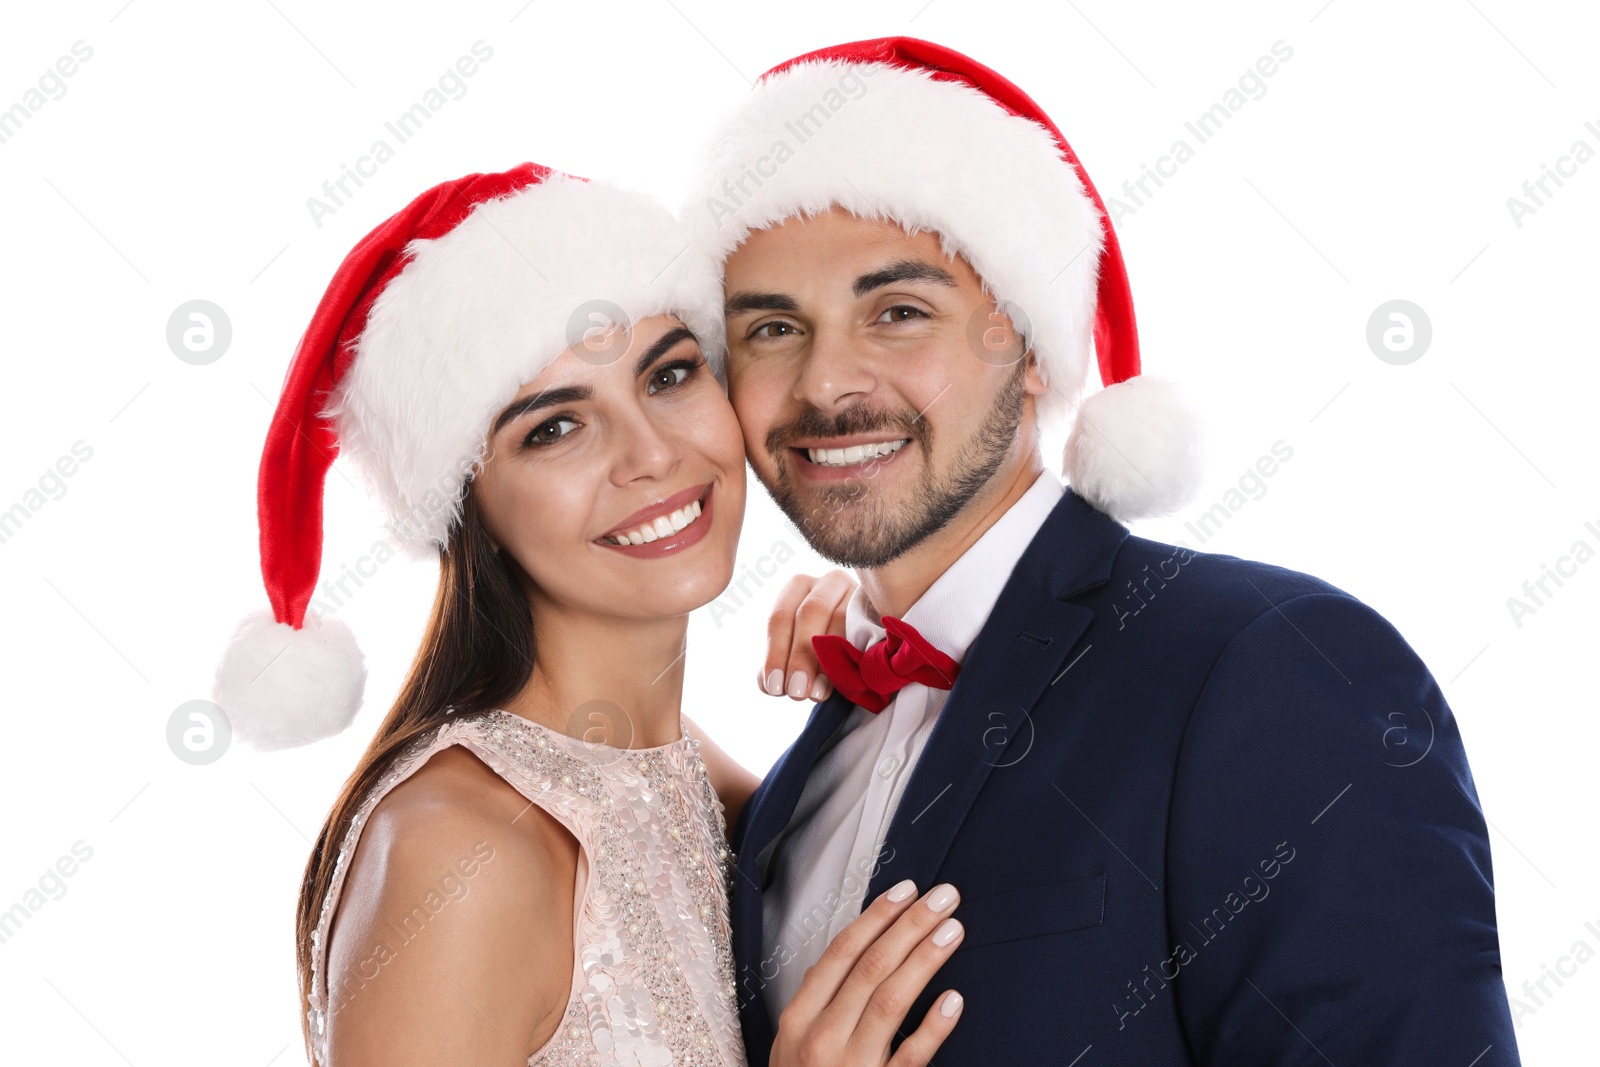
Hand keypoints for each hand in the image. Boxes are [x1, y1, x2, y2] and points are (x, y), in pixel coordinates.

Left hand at [760, 569, 856, 701]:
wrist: (865, 644)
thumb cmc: (823, 648)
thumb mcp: (797, 649)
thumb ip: (780, 663)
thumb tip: (768, 682)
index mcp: (797, 588)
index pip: (780, 617)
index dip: (775, 653)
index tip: (774, 687)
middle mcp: (826, 583)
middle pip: (810, 613)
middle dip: (801, 656)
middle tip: (796, 692)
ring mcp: (855, 590)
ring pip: (840, 619)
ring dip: (827, 660)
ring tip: (816, 694)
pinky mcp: (878, 605)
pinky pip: (866, 628)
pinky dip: (854, 655)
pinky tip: (846, 679)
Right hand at [770, 880, 964, 1066]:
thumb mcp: (792, 1044)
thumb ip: (818, 1000)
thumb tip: (849, 951)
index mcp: (798, 1019)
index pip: (840, 954)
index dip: (876, 918)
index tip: (907, 891)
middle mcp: (820, 1039)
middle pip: (870, 968)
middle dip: (910, 925)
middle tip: (944, 897)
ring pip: (890, 1001)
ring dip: (924, 960)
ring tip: (953, 931)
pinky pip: (909, 1059)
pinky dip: (932, 1029)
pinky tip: (953, 1000)